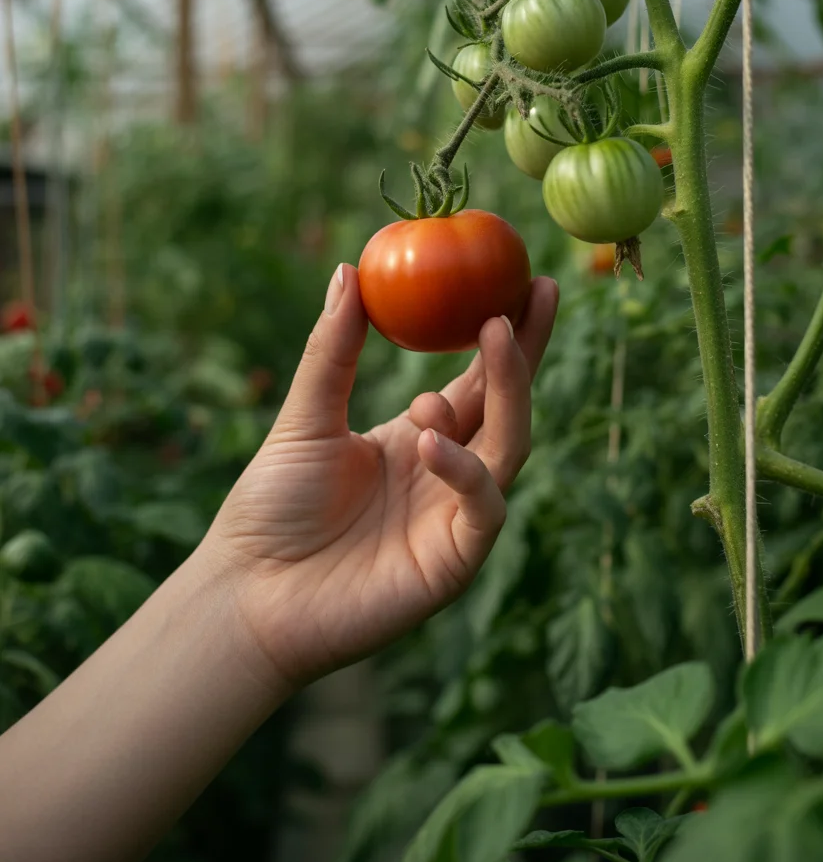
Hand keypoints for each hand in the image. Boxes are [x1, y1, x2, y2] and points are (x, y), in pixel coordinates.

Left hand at [205, 265, 557, 692]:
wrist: (248, 593)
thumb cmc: (271, 508)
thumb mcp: (305, 417)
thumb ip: (334, 349)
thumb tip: (348, 269)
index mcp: (420, 439)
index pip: (477, 380)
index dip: (503, 334)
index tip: (519, 277)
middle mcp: (447, 475)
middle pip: (507, 406)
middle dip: (527, 351)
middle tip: (536, 292)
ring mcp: (454, 518)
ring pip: (509, 448)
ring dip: (508, 390)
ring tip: (493, 334)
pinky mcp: (453, 560)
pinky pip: (483, 506)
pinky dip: (465, 468)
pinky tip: (428, 437)